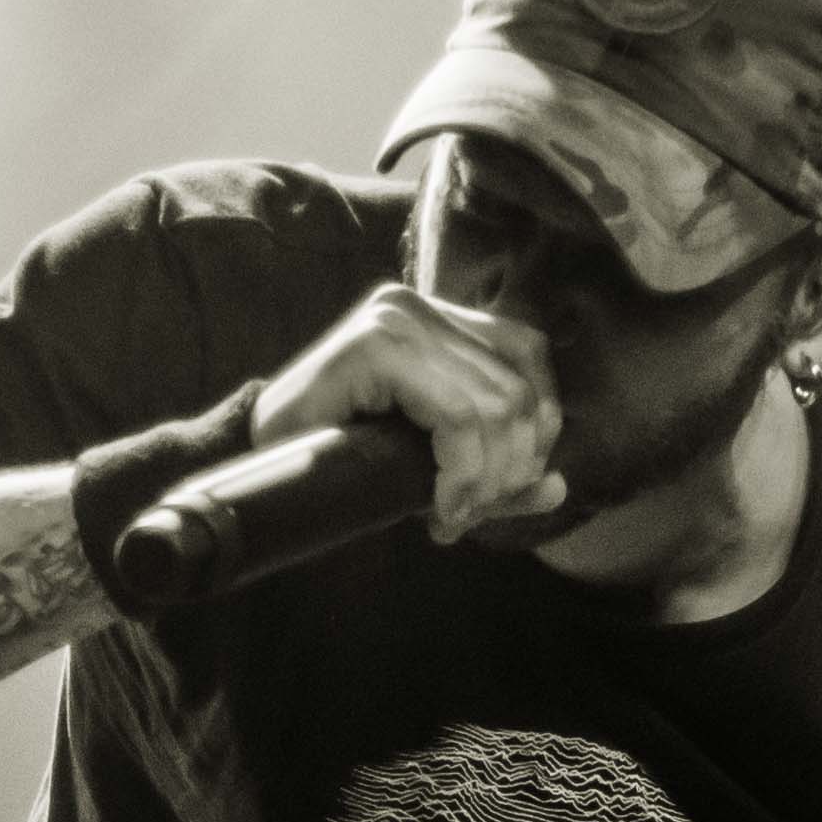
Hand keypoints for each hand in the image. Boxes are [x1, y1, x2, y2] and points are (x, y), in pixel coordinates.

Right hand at [253, 282, 565, 541]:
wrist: (262, 473)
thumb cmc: (345, 466)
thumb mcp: (435, 468)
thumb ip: (498, 474)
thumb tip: (559, 486)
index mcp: (437, 318)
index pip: (528, 356)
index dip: (535, 432)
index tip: (498, 491)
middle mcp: (417, 305)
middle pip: (518, 388)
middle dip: (509, 468)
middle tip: (471, 513)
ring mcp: (395, 318)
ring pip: (496, 406)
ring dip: (486, 479)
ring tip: (452, 515)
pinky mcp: (375, 345)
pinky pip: (457, 416)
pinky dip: (463, 473)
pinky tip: (440, 508)